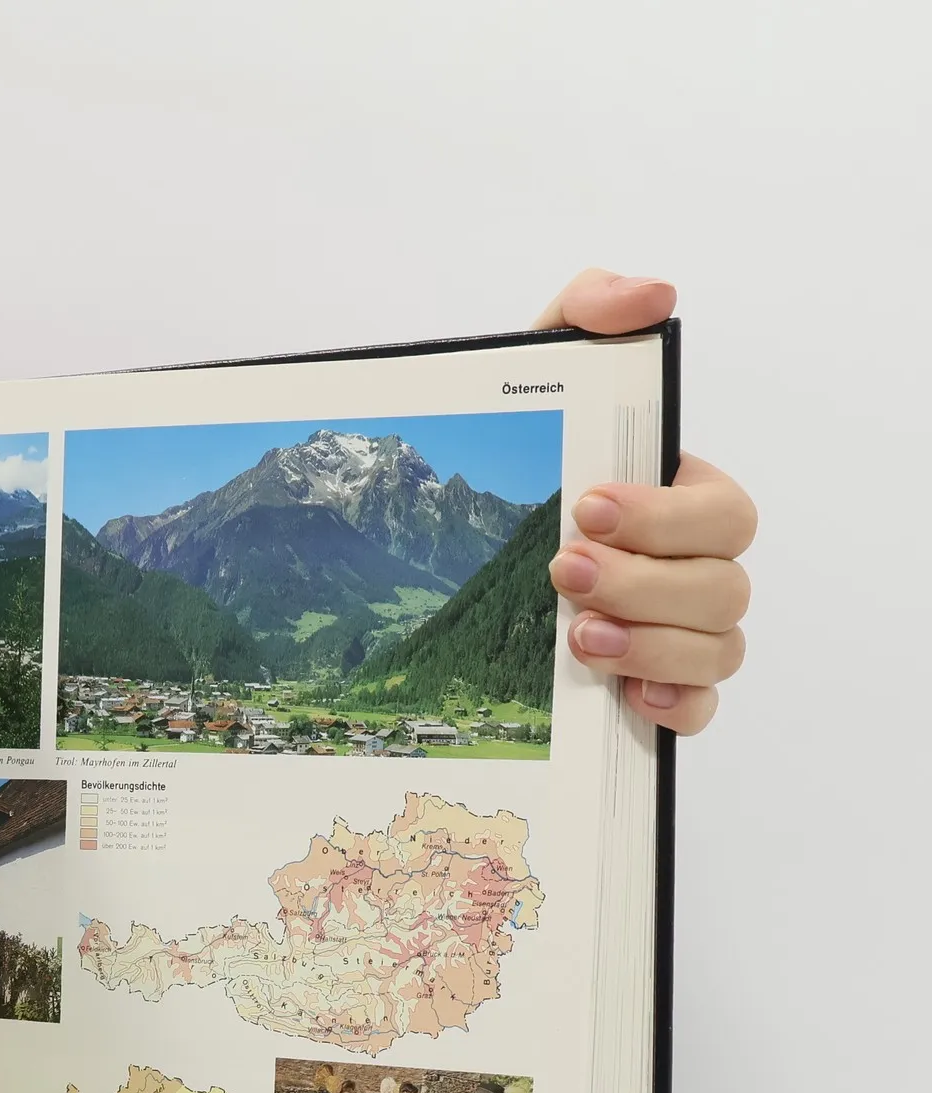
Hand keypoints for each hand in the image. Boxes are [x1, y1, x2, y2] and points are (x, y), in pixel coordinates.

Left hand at [533, 269, 756, 735]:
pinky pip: (699, 709)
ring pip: (718, 648)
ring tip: (576, 638)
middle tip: (565, 573)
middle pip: (723, 586)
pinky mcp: (659, 688)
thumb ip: (588, 315)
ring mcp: (684, 633)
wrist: (455, 529)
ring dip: (652, 645)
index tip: (587, 508)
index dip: (666, 517)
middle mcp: (697, 568)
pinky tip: (627, 696)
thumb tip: (652, 296)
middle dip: (646, 583)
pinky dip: (674, 706)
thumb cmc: (525, 452)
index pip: (724, 513)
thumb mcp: (540, 371)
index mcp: (685, 501)